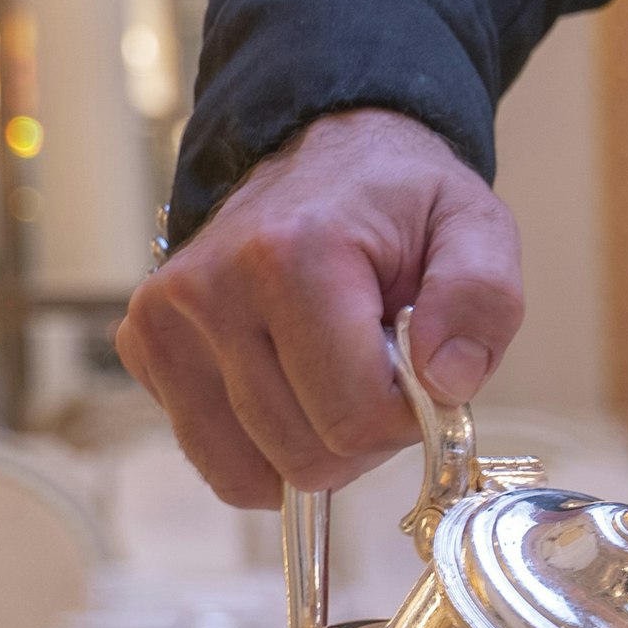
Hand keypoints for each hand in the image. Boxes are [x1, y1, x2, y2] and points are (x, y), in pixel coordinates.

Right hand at [115, 108, 524, 509]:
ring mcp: (164, 323)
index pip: (356, 418)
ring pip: (257, 470)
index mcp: (291, 257)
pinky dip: (266, 447)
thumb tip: (447, 381)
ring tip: (332, 368)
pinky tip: (288, 383)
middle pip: (306, 454)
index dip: (407, 418)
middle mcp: (208, 290)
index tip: (419, 370)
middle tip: (376, 366)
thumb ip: (482, 301)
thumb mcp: (476, 230)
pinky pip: (218, 460)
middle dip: (362, 433)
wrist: (324, 157)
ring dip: (315, 443)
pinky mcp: (145, 349)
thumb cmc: (401, 204)